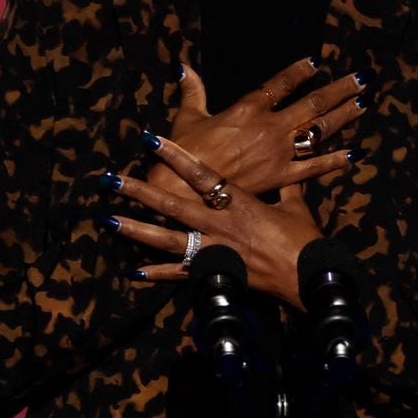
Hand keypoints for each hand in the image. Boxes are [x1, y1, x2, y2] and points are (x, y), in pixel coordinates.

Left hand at [101, 133, 321, 311]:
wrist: (309, 278)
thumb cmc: (304, 241)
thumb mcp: (296, 207)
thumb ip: (287, 188)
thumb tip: (289, 173)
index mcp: (238, 202)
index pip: (200, 173)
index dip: (174, 155)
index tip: (149, 139)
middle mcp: (219, 224)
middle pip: (172, 204)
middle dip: (140, 191)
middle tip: (111, 180)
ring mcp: (214, 250)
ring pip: (167, 238)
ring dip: (136, 229)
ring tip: (109, 220)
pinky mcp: (215, 274)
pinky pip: (180, 273)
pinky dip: (158, 273)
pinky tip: (134, 272)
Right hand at [146, 58, 369, 198]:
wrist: (185, 190)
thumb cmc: (184, 153)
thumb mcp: (188, 117)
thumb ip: (193, 90)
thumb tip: (184, 66)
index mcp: (249, 108)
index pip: (281, 84)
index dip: (299, 71)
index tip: (316, 62)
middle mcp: (271, 127)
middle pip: (314, 104)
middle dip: (340, 90)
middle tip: (363, 79)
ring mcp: (280, 153)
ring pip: (320, 130)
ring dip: (344, 116)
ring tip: (364, 103)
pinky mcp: (281, 177)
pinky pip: (314, 168)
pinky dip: (334, 160)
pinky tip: (353, 153)